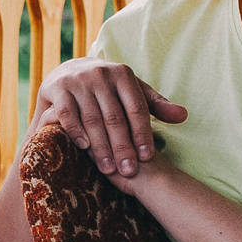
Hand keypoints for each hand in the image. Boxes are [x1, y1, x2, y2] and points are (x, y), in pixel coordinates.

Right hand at [35, 59, 185, 178]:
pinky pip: (68, 114)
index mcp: (123, 75)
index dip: (143, 134)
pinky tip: (84, 148)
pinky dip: (76, 131)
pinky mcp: (58, 89)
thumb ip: (155, 105)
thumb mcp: (131, 91)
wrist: (68, 70)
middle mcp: (100, 74)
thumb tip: (183, 117)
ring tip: (108, 169)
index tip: (147, 158)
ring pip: (92, 118)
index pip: (137, 108)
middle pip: (115, 116)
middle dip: (122, 146)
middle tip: (129, 171)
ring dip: (101, 146)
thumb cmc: (106, 88)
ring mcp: (78, 81)